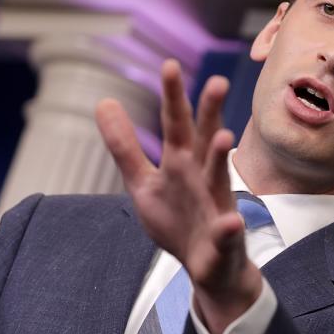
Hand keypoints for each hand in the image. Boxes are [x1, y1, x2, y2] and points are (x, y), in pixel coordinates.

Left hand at [95, 59, 262, 333]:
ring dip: (220, 159)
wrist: (210, 268)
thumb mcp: (143, 183)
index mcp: (181, 163)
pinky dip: (228, 228)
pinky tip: (230, 222)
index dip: (172, 97)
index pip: (176, 125)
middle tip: (216, 82)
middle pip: (204, 141)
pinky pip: (227, 232)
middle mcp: (202, 177)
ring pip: (220, 179)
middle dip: (210, 114)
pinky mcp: (224, 239)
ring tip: (222, 137)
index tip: (169, 65)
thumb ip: (124, 146)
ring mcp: (217, 206)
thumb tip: (103, 102)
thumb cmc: (178, 221)